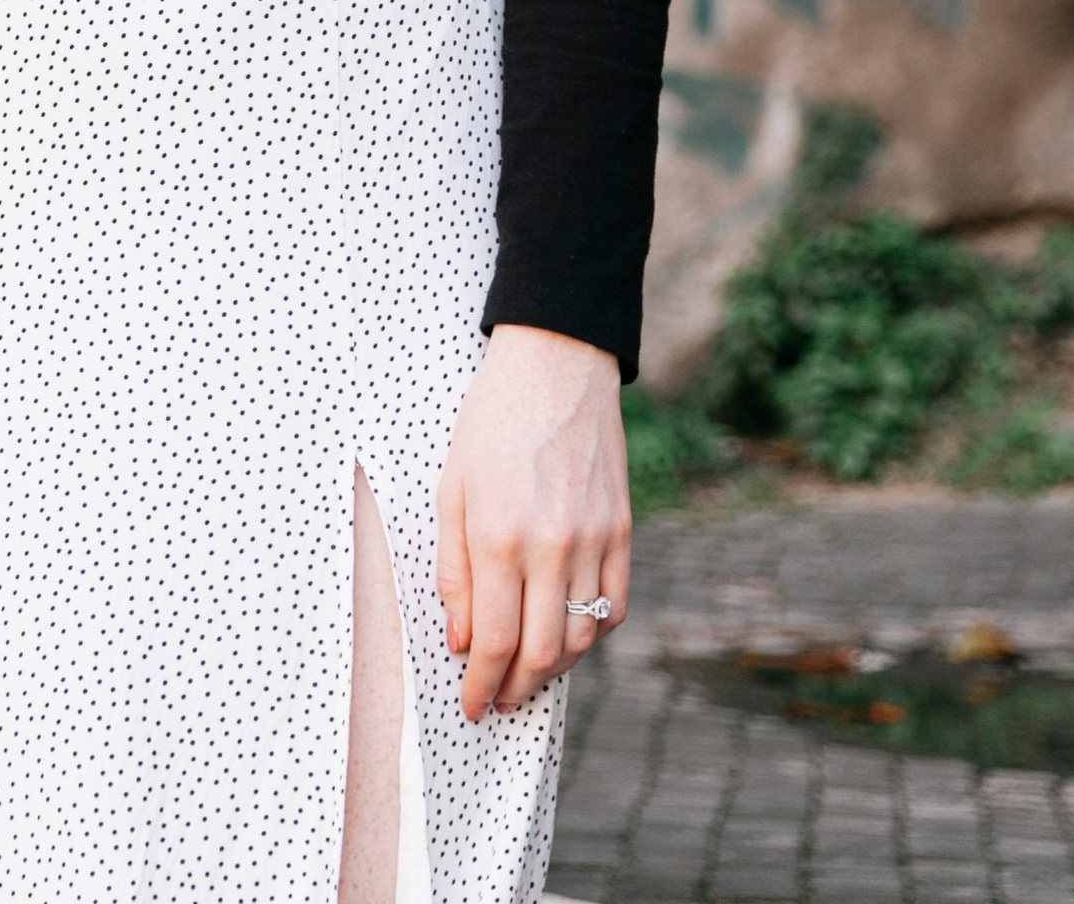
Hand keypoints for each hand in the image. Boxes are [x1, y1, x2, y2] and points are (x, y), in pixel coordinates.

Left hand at [436, 324, 629, 721]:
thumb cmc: (490, 422)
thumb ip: (453, 571)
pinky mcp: (622, 530)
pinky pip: (616, 604)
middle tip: (498, 700)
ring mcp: (593, 540)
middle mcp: (550, 547)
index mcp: (498, 536)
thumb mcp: (451, 489)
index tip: (471, 707)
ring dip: (555, 669)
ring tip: (531, 673)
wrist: (555, 365)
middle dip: (516, 689)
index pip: (494, 642)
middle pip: (542, 653)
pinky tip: (571, 633)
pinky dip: (594, 633)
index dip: (481, 686)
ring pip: (583, 639)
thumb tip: (460, 641)